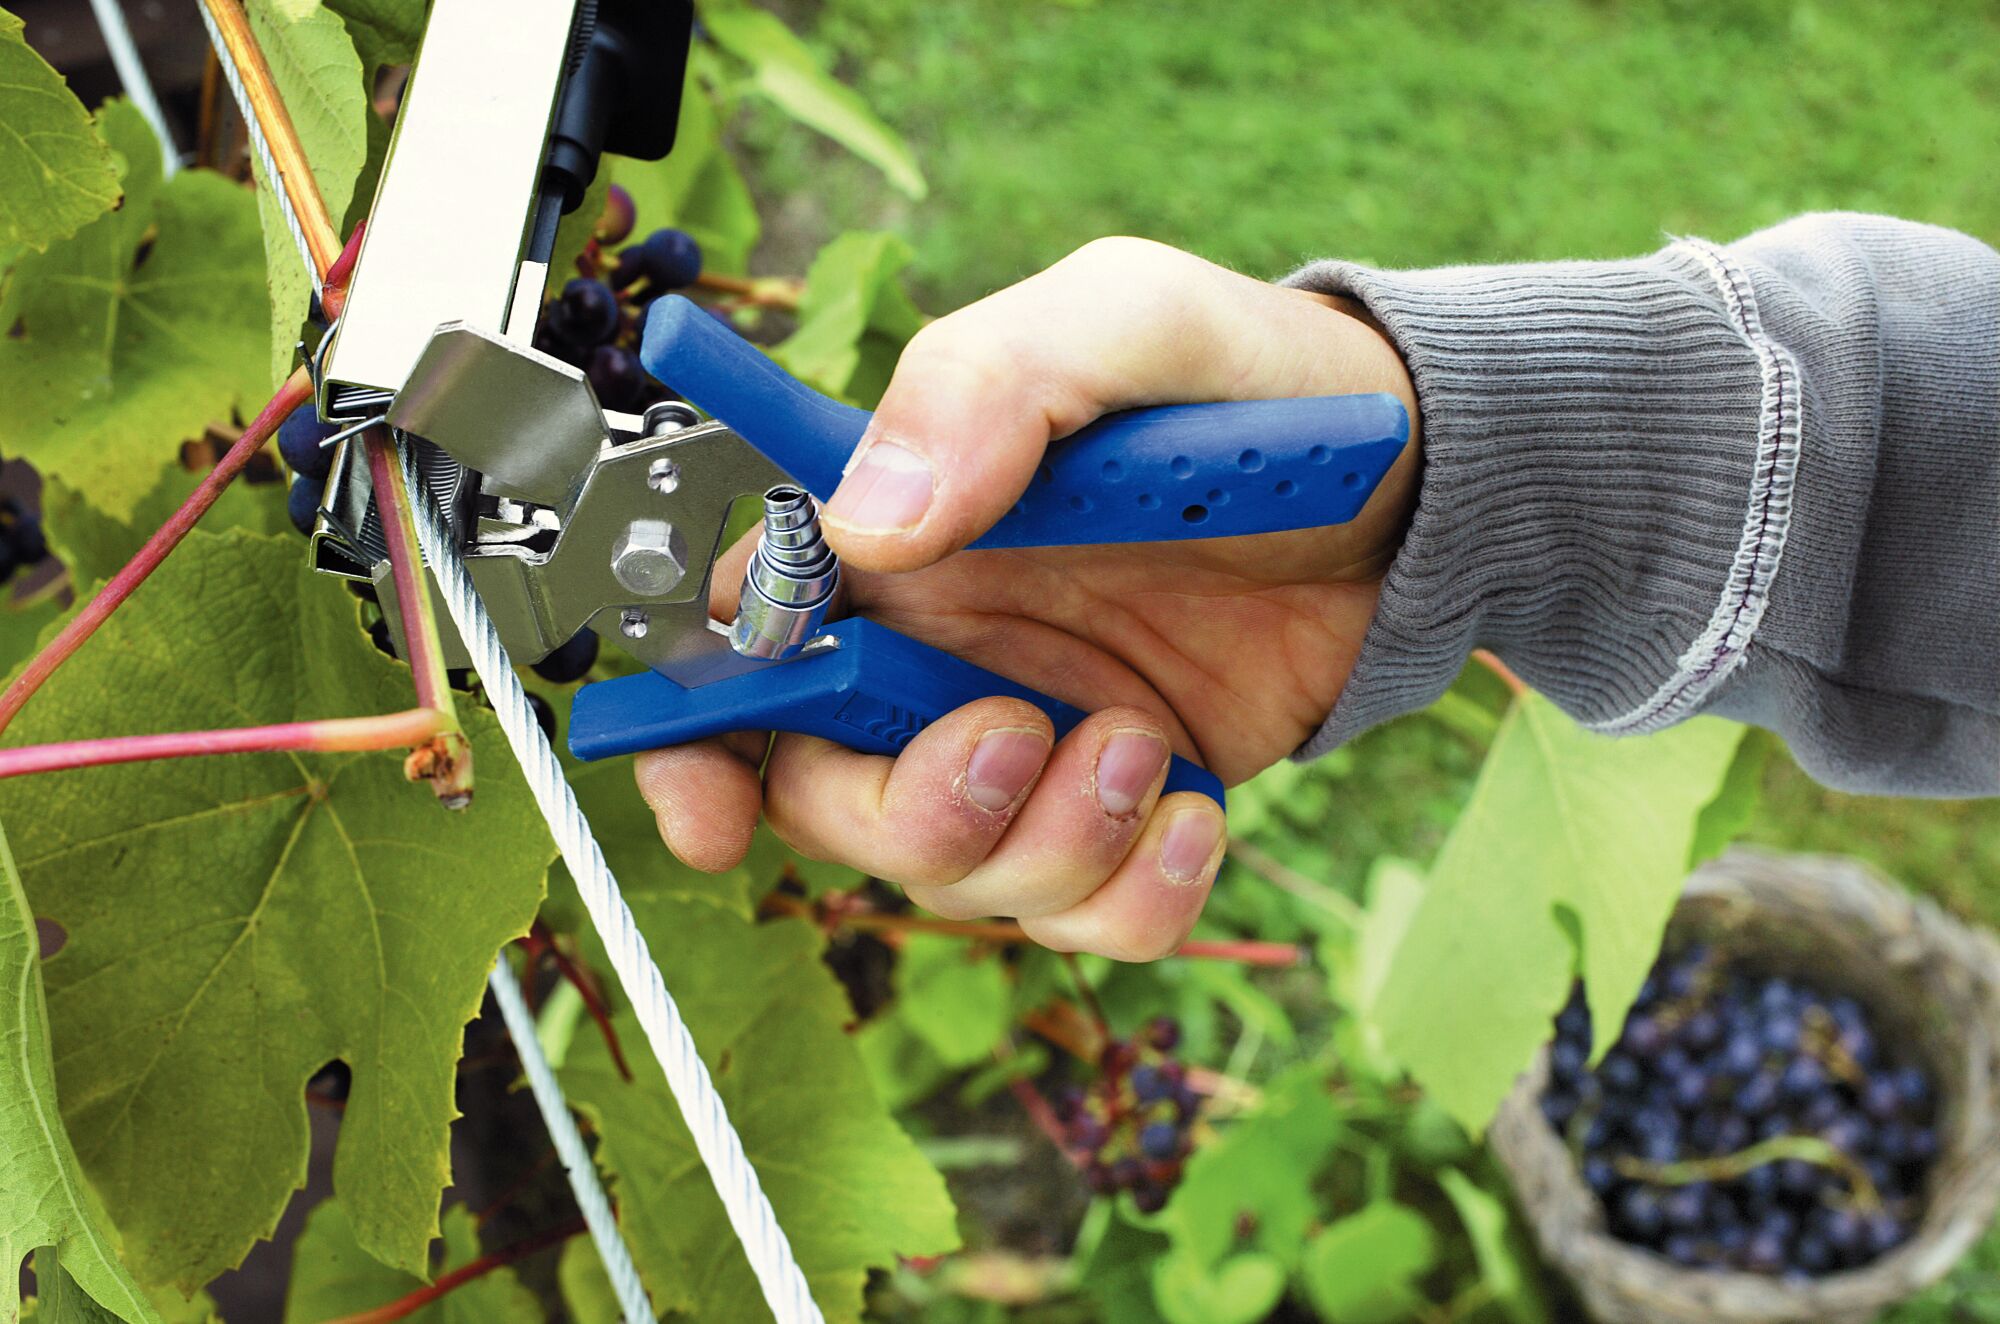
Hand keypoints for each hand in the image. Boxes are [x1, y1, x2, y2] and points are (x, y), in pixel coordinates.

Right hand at [636, 238, 1418, 958]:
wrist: (1413, 483)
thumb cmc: (1246, 385)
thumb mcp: (1122, 323)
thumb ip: (986, 388)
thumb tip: (862, 521)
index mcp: (896, 540)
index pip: (741, 650)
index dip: (695, 745)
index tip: (711, 810)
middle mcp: (938, 653)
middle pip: (830, 801)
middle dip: (911, 808)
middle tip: (1019, 732)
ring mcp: (1027, 742)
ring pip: (959, 879)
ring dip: (1047, 846)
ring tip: (1145, 746)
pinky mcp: (1119, 810)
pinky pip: (1083, 917)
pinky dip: (1133, 900)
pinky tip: (1196, 819)